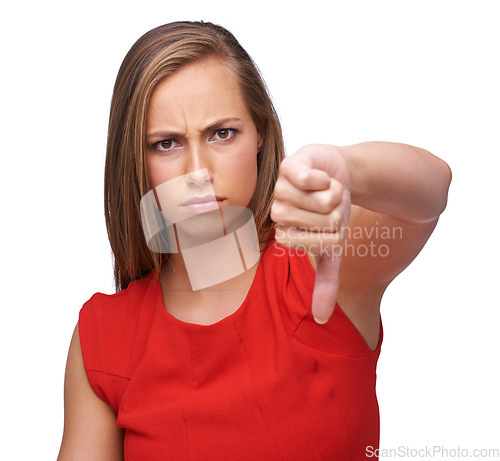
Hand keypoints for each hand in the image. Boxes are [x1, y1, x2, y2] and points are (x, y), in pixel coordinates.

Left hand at [271, 144, 350, 323]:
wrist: (341, 174)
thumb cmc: (333, 211)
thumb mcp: (333, 249)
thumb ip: (326, 281)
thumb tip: (322, 320)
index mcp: (283, 229)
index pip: (294, 242)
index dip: (321, 234)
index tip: (327, 225)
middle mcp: (277, 207)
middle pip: (309, 221)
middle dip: (331, 214)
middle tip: (330, 204)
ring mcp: (282, 183)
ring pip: (313, 201)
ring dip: (333, 196)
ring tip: (329, 189)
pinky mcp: (292, 163)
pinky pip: (305, 177)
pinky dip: (323, 180)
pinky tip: (324, 178)